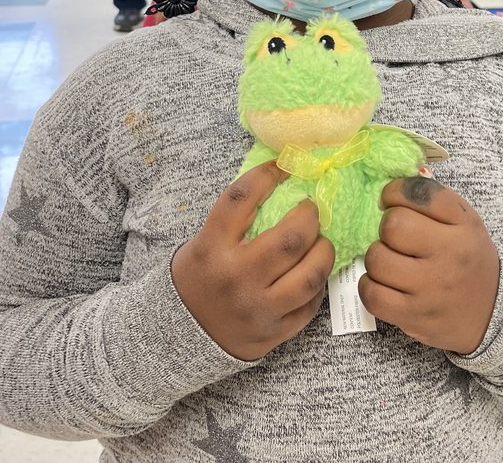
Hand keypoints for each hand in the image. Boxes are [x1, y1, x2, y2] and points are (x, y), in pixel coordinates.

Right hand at [171, 162, 334, 360]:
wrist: (179, 335)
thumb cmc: (198, 278)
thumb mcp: (203, 242)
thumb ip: (236, 219)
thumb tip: (279, 180)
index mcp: (212, 248)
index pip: (242, 198)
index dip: (267, 174)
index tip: (284, 166)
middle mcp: (236, 277)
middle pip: (290, 239)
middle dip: (310, 217)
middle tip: (311, 210)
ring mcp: (257, 308)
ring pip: (310, 275)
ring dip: (324, 251)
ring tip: (320, 242)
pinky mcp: (273, 333)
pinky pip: (310, 305)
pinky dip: (317, 285)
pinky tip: (312, 273)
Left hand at [360, 177, 499, 354]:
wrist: (493, 311)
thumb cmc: (468, 258)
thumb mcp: (464, 222)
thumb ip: (432, 200)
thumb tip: (391, 184)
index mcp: (463, 226)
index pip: (417, 193)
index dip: (394, 193)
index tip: (392, 202)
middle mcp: (450, 255)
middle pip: (392, 226)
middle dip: (386, 229)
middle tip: (395, 238)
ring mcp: (431, 289)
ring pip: (377, 260)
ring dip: (376, 258)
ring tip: (390, 262)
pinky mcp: (414, 317)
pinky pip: (372, 295)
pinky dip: (370, 286)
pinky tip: (382, 283)